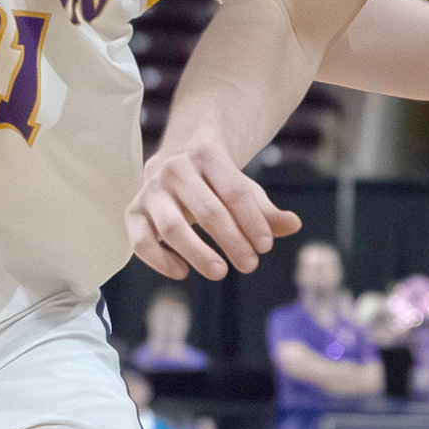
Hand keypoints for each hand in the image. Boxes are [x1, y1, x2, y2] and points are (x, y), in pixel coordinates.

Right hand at [126, 139, 298, 279]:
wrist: (177, 158)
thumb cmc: (217, 181)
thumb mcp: (242, 188)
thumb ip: (266, 210)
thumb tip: (294, 225)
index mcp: (208, 155)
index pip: (234, 191)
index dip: (252, 221)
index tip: (265, 246)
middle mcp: (176, 170)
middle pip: (207, 210)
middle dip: (231, 240)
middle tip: (250, 265)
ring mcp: (151, 190)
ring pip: (171, 227)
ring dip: (197, 252)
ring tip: (220, 272)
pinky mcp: (133, 211)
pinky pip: (141, 241)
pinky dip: (159, 260)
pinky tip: (183, 272)